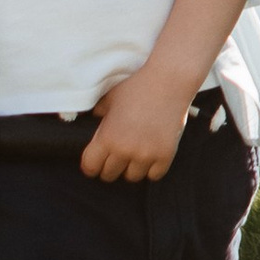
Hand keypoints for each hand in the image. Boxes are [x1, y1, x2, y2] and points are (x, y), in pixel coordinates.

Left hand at [83, 62, 194, 180]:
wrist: (169, 82)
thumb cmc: (137, 87)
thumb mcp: (110, 98)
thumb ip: (98, 114)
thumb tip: (90, 121)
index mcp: (107, 137)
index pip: (90, 167)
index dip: (91, 166)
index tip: (96, 163)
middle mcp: (125, 150)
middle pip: (109, 175)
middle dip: (110, 167)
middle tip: (116, 157)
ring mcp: (146, 154)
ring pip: (132, 177)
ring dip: (131, 168)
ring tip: (135, 156)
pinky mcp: (166, 155)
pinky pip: (154, 176)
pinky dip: (151, 169)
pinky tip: (151, 156)